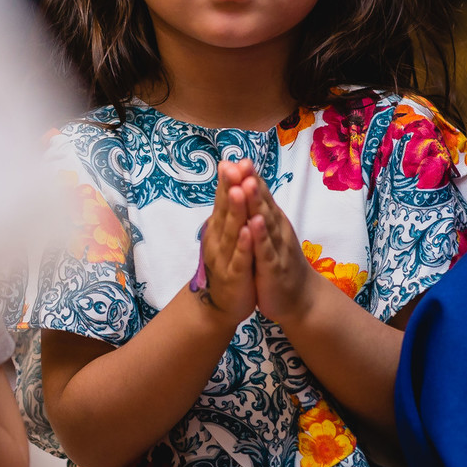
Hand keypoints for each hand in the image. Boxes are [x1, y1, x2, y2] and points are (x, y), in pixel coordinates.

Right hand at [193, 160, 255, 326]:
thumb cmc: (228, 265)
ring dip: (236, 210)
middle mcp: (219, 239)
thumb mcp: (227, 236)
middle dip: (230, 188)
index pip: (222, 200)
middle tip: (232, 166)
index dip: (227, 181)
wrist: (220, 306)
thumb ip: (227, 212)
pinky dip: (244, 244)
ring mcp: (226, 257)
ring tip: (239, 189)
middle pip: (225, 210)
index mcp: (219, 228)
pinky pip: (240, 258)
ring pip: (232, 231)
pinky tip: (248, 230)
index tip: (231, 160)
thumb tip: (230, 184)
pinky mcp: (235, 276)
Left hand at [242, 171, 319, 327]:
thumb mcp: (269, 233)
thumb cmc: (280, 262)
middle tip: (241, 162)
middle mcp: (276, 229)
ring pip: (265, 222)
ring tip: (246, 184)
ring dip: (255, 203)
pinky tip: (254, 223)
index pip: (260, 194)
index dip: (249, 176)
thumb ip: (261, 210)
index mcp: (272, 220)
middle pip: (262, 202)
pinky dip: (260, 236)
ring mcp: (276, 247)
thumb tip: (250, 184)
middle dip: (250, 182)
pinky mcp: (273, 268)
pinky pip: (266, 250)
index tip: (237, 157)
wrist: (300, 298)